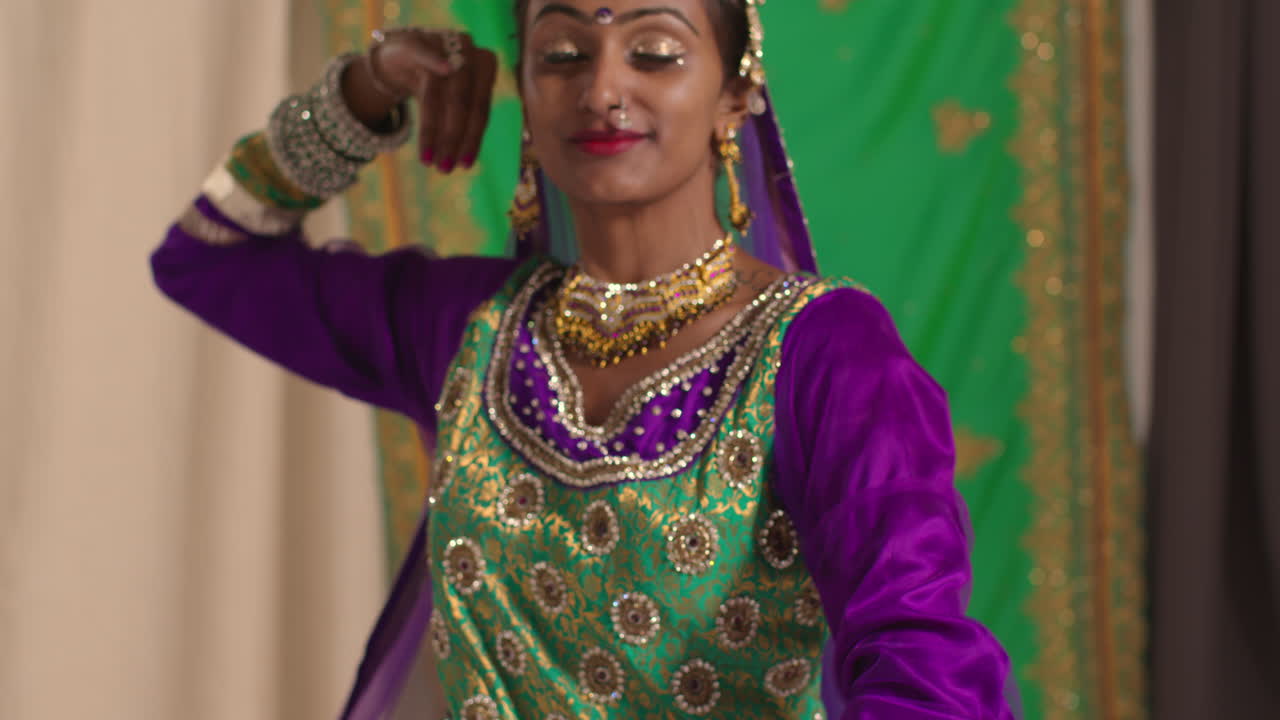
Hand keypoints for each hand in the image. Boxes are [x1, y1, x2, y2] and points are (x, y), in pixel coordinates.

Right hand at [352, 28, 498, 172]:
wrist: (401, 53)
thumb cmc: (436, 83)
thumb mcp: (452, 101)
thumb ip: (462, 121)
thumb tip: (463, 161)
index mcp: (486, 67)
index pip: (481, 111)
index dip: (472, 140)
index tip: (464, 166)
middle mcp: (469, 53)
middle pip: (463, 104)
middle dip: (453, 140)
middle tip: (444, 168)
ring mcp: (443, 45)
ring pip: (440, 92)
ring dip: (433, 129)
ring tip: (428, 158)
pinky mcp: (417, 41)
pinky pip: (425, 54)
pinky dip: (435, 62)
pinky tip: (441, 72)